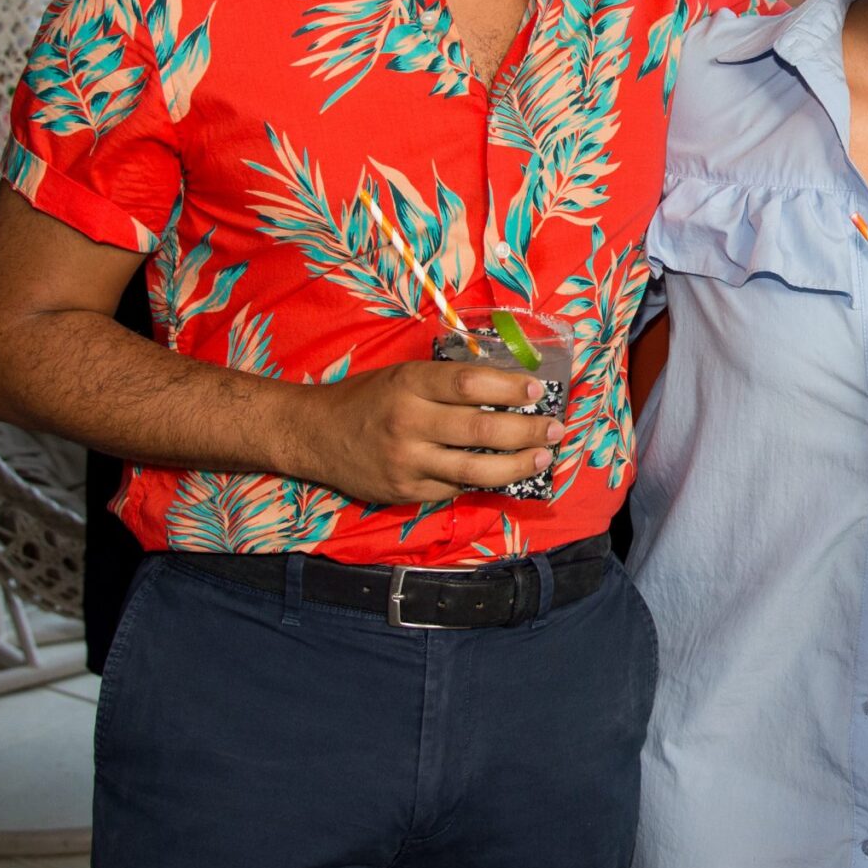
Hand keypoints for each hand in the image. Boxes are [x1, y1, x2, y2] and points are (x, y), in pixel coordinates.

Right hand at [299, 359, 562, 505]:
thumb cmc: (366, 399)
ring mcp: (407, 461)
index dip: (510, 386)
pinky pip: (455, 488)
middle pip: (482, 428)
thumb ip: (444, 383)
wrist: (312, 435)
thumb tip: (505, 388)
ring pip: (474, 469)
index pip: (470, 383)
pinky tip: (503, 474)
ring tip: (542, 457)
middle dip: (527, 430)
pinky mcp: (406, 491)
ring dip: (517, 464)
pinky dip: (482, 481)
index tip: (539, 389)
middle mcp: (409, 422)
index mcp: (410, 384)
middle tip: (555, 428)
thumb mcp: (401, 376)